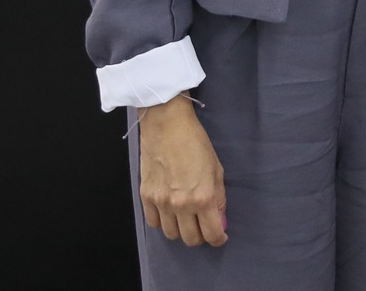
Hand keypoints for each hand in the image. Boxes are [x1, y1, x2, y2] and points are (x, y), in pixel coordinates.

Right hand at [138, 94, 227, 246]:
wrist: (167, 125)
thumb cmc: (195, 143)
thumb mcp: (217, 169)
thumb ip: (218, 197)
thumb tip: (219, 219)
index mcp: (203, 197)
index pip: (212, 234)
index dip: (218, 239)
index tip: (220, 236)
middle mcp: (181, 205)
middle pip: (190, 239)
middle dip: (200, 237)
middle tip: (203, 227)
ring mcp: (161, 202)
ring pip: (171, 235)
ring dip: (181, 231)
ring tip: (186, 219)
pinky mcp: (145, 197)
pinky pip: (153, 223)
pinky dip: (162, 222)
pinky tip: (169, 212)